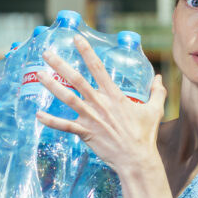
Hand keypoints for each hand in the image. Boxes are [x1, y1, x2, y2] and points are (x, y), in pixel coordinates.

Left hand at [37, 36, 166, 174]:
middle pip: (77, 79)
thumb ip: (157, 92)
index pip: (98, 68)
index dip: (86, 51)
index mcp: (115, 95)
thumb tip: (159, 78)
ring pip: (67, 98)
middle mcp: (100, 103)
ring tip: (39, 74)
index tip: (76, 38)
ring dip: (51, 86)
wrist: (136, 159)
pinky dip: (51, 120)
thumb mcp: (155, 110)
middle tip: (46, 53)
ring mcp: (91, 118)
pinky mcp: (85, 133)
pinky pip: (64, 125)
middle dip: (60, 65)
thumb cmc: (145, 135)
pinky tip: (38, 114)